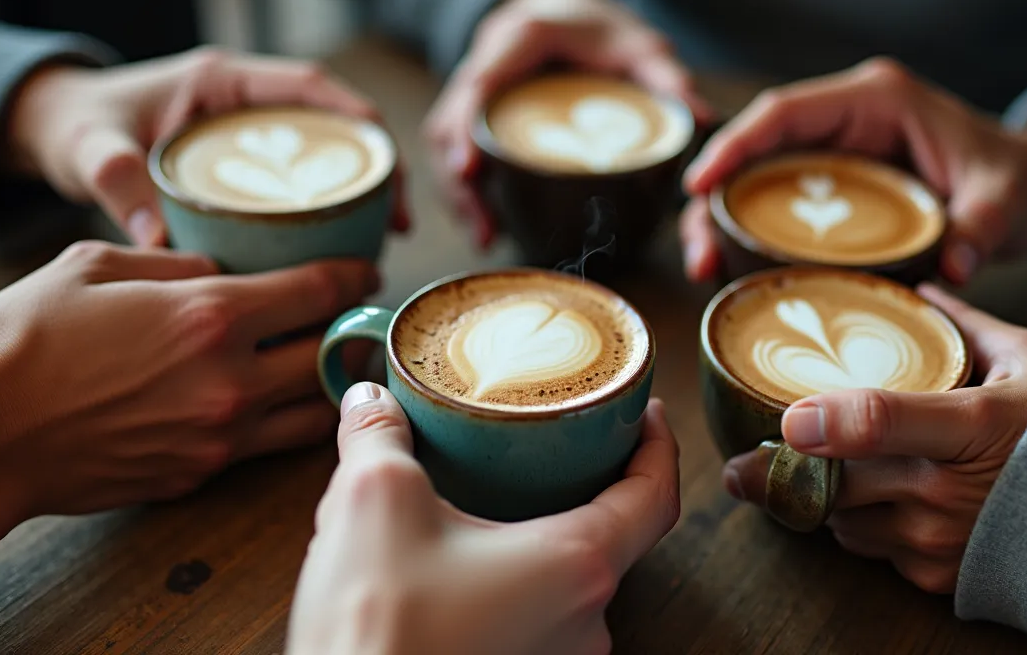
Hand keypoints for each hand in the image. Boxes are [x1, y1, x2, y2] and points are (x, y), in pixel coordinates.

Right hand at [0, 241, 377, 570]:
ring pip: (314, 411)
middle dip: (354, 330)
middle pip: (332, 354)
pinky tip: (282, 400)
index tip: (366, 270)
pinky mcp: (201, 473)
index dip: (354, 276)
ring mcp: (220, 436)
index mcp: (213, 316)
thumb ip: (181, 265)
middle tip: (360, 315)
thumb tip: (228, 272)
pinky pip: (268, 446)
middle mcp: (231, 381)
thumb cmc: (28, 338)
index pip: (320, 292)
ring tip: (338, 361)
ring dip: (334, 384)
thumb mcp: (100, 265)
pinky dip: (288, 422)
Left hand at [5, 48, 409, 245]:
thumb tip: (155, 237)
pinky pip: (303, 181)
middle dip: (376, 166)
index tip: (387, 160)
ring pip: (325, 155)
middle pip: (334, 124)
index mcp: (220, 82)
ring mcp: (250, 133)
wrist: (58, 132)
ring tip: (383, 241)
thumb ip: (115, 182)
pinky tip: (344, 252)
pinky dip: (331, 209)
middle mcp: (245, 102)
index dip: (356, 118)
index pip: (308, 86)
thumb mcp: (91, 149)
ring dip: (361, 192)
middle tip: (396, 220)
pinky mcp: (247, 164)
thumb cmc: (77, 128)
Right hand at [288, 384, 679, 654]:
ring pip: (566, 583)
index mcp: (575, 565)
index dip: (658, 446)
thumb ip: (379, 438)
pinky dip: (513, 581)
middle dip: (583, 485)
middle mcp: (583, 622)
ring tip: (496, 497)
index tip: (646, 413)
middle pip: (610, 537)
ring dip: (539, 538)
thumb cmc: (377, 625)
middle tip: (556, 442)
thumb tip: (368, 400)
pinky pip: (535, 619)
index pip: (655, 496)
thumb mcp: (373, 501)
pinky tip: (464, 561)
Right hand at [425, 0, 710, 246]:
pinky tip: (484, 220)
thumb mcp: (638, 43)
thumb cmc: (598, 25)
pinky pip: (454, 145)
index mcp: (518, 40)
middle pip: (449, 123)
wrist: (565, 4)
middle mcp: (485, 59)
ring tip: (485, 234)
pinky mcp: (474, 106)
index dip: (466, 130)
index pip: (479, 86)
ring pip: (444, 138)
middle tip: (484, 228)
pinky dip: (465, 183)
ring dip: (459, 189)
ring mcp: (473, 83)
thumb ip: (664, 75)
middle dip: (460, 180)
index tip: (469, 170)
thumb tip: (699, 116)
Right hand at [680, 58, 1026, 283]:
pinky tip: (736, 275)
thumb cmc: (1021, 178)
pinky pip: (780, 207)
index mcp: (876, 101)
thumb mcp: (1006, 201)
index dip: (736, 145)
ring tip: (706, 273)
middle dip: (716, 200)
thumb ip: (980, 228)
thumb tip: (952, 268)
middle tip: (698, 255)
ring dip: (724, 224)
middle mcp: (846, 121)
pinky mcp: (836, 189)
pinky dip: (753, 239)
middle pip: (757, 151)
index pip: (786, 113)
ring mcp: (837, 155)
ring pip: (758, 181)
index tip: (700, 182)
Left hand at [721, 284, 1026, 592]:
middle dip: (784, 471)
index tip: (784, 420)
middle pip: (834, 481)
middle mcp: (948, 488)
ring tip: (834, 469)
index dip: (825, 420)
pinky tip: (881, 502)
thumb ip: (967, 324)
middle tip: (752, 458)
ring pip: (840, 518)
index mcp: (971, 422)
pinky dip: (863, 526)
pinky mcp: (935, 574)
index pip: (881, 421)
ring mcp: (939, 538)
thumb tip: (925, 286)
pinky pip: (869, 550)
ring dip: (828, 495)